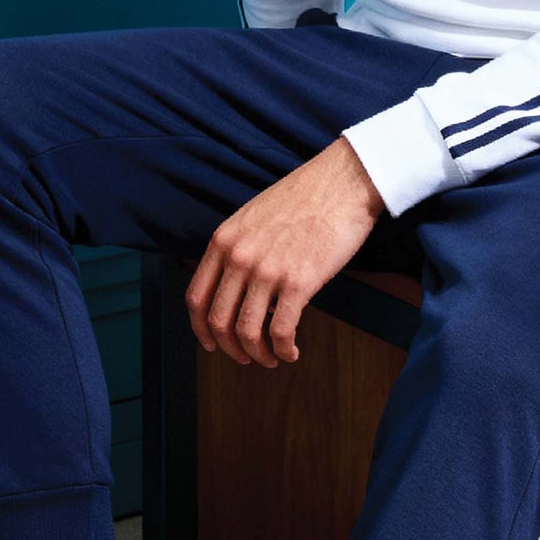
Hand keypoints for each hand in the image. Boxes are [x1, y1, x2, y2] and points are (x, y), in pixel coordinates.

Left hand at [185, 136, 384, 367]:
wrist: (343, 181)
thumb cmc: (305, 198)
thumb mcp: (253, 217)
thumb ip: (238, 249)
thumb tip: (238, 289)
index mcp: (223, 241)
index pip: (196, 297)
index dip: (201, 329)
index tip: (212, 344)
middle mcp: (238, 257)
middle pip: (218, 321)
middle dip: (230, 348)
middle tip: (246, 357)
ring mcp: (266, 270)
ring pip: (247, 331)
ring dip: (258, 354)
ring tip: (271, 359)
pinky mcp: (298, 282)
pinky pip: (280, 331)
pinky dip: (283, 349)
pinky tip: (291, 352)